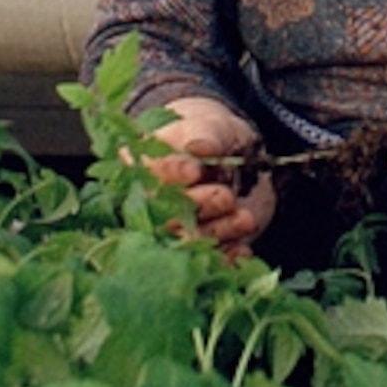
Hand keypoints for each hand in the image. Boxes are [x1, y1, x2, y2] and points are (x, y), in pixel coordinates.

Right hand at [141, 95, 276, 256]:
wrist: (230, 155)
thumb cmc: (211, 135)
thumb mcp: (210, 126)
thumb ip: (204, 135)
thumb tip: (201, 147)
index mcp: (140, 166)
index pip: (151, 171)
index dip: (172, 172)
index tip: (194, 169)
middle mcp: (149, 203)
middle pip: (166, 212)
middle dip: (198, 206)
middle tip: (225, 196)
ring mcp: (173, 229)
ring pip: (188, 239)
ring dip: (217, 232)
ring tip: (245, 218)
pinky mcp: (199, 248)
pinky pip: (207, 259)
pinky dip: (226, 258)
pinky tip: (243, 252)